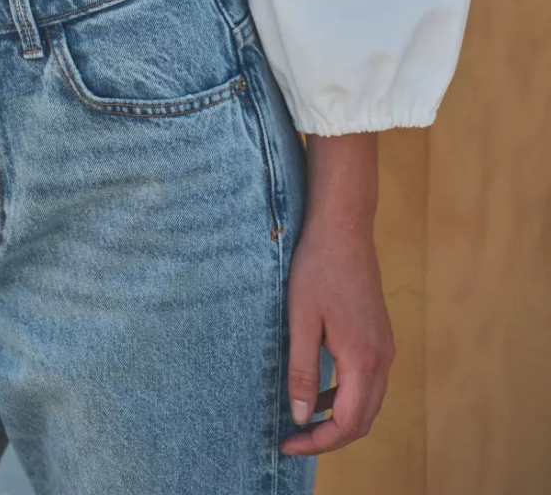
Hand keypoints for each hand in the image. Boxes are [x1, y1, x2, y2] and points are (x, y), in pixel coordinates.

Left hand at [279, 214, 394, 455]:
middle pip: (362, 420)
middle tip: (293, 439)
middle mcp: (382, 358)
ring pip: (367, 402)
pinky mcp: (380, 336)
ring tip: (302, 418)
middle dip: (328, 437)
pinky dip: (345, 395)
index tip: (287, 443)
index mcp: (363, 358)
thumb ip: (303, 371)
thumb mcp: (301, 319)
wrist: (344, 227)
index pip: (347, 423)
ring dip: (338, 417)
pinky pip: (368, 381)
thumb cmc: (318, 268)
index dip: (317, 442)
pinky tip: (319, 389)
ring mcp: (385, 347)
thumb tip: (301, 417)